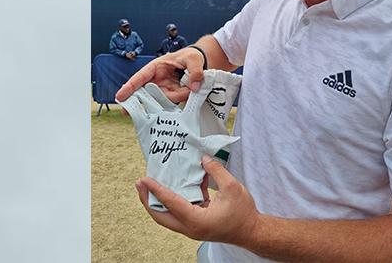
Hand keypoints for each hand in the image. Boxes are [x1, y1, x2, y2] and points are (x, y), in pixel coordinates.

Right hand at [116, 47, 205, 107]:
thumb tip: (193, 87)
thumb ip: (195, 71)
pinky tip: (188, 93)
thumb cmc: (190, 56)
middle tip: (126, 112)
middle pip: (143, 92)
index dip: (130, 87)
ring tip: (188, 90)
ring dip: (174, 97)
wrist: (198, 63)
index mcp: (156, 67)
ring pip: (160, 99)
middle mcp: (156, 79)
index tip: (120, 96)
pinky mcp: (170, 94)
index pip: (140, 77)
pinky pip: (172, 101)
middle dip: (136, 101)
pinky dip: (180, 99)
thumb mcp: (194, 58)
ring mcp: (163, 88)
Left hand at [135, 155, 260, 245]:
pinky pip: (178, 212)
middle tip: (140, 184)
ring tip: (148, 186)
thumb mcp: (232, 188)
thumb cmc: (243, 213)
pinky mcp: (195, 224)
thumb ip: (216, 171)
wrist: (251, 231)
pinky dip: (172, 200)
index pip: (171, 203)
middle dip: (147, 200)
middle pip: (160, 216)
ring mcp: (192, 227)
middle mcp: (190, 227)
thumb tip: (203, 159)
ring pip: (167, 216)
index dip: (156, 190)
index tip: (144, 180)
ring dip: (157, 201)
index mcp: (196, 221)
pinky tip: (173, 185)